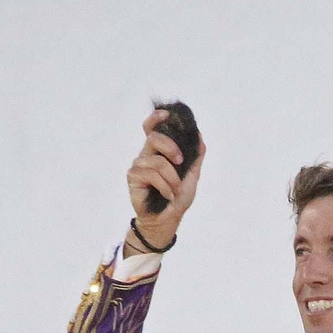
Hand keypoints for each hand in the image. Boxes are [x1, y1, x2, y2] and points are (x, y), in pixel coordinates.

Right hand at [126, 109, 204, 248]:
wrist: (169, 218)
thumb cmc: (177, 197)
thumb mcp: (192, 175)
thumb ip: (195, 156)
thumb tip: (199, 136)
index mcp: (158, 151)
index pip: (151, 129)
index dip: (156, 118)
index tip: (166, 114)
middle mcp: (146, 155)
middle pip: (153, 137)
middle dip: (170, 147)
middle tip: (181, 162)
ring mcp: (138, 166)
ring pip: (157, 162)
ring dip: (172, 178)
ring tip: (175, 189)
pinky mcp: (133, 177)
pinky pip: (152, 175)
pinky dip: (164, 186)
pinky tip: (167, 195)